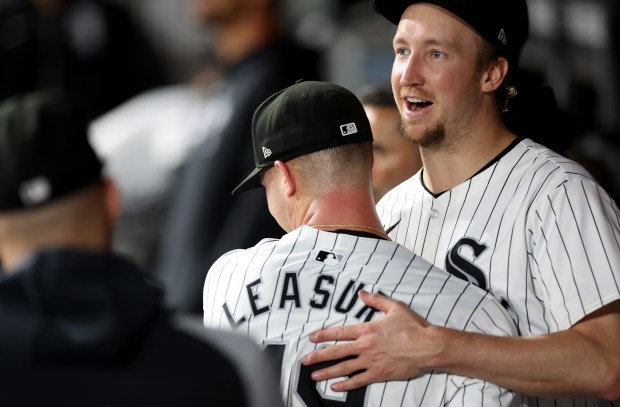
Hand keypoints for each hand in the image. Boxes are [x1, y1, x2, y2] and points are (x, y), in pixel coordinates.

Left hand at [302, 290, 439, 391]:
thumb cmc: (413, 327)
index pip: (340, 332)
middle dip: (319, 356)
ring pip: (344, 368)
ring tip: (314, 376)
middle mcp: (365, 346)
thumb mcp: (394, 307)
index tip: (312, 338)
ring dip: (327, 372)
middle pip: (337, 351)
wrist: (428, 346)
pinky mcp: (379, 374)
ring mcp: (371, 361)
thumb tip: (362, 294)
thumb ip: (376, 300)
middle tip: (305, 360)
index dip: (324, 335)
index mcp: (367, 330)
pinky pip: (358, 381)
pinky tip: (335, 387)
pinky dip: (345, 385)